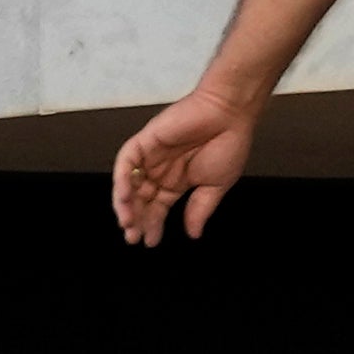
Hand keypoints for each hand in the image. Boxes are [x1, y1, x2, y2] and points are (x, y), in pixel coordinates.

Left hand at [110, 86, 264, 247]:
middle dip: (136, 219)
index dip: (153, 225)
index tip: (150, 241)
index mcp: (178, 181)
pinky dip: (122, 180)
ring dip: (125, 204)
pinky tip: (125, 197)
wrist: (230, 112)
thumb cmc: (229, 142)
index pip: (158, 208)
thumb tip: (193, 233)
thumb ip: (201, 208)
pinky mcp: (144, 142)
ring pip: (129, 185)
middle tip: (133, 237)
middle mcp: (160, 170)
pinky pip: (126, 163)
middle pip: (140, 200)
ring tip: (128, 222)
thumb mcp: (218, 184)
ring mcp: (150, 157)